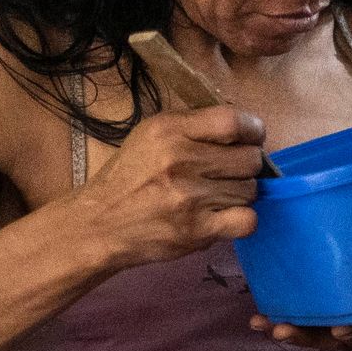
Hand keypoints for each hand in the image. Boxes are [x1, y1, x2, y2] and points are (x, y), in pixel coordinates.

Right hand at [70, 107, 264, 268]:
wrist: (98, 224)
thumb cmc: (129, 177)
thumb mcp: (151, 136)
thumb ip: (194, 127)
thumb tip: (245, 128)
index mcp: (169, 130)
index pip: (233, 121)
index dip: (253, 131)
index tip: (250, 140)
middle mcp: (180, 160)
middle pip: (250, 159)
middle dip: (245, 166)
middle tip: (227, 174)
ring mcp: (190, 197)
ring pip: (250, 190)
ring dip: (239, 195)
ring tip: (215, 197)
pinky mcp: (197, 230)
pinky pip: (247, 221)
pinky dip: (241, 220)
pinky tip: (223, 217)